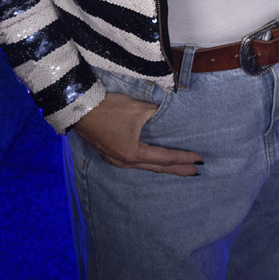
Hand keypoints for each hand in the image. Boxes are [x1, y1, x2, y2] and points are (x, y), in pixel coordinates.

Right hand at [73, 92, 202, 175]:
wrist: (78, 107)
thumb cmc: (109, 108)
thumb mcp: (138, 108)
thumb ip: (157, 113)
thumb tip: (169, 113)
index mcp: (133, 153)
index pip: (164, 157)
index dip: (183, 158)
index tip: (199, 159)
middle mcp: (124, 161)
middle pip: (156, 167)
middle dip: (176, 169)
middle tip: (194, 172)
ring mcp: (114, 160)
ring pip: (144, 166)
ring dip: (162, 167)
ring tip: (177, 168)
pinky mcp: (108, 153)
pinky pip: (133, 162)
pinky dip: (148, 163)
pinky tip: (152, 161)